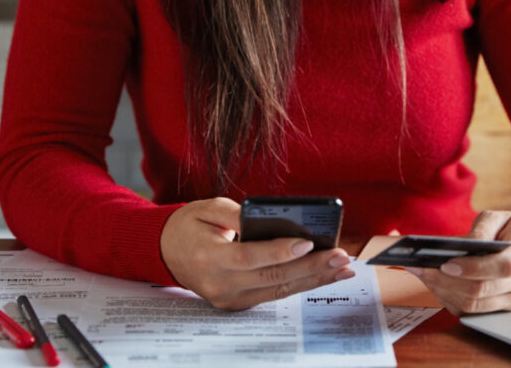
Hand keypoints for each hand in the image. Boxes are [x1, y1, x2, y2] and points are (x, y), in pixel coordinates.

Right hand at [159, 197, 353, 309]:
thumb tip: (269, 218)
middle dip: (311, 267)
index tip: (308, 240)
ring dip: (314, 280)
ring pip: (278, 291)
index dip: (279, 251)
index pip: (248, 257)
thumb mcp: (208, 207)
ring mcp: (229, 299)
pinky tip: (324, 274)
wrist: (167, 251)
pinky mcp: (239, 304)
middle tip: (340, 256)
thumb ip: (236, 212)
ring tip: (342, 268)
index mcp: (209, 257)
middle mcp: (219, 284)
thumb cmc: (192, 225)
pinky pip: (274, 294)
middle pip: (271, 278)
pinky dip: (301, 284)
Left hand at [406, 210, 510, 314]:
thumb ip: (482, 228)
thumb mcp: (497, 217)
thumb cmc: (510, 229)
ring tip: (423, 275)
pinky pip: (472, 312)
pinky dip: (450, 300)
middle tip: (421, 269)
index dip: (472, 268)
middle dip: (446, 281)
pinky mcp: (503, 310)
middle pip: (481, 290)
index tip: (445, 264)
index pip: (502, 267)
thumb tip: (464, 246)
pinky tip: (436, 285)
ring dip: (443, 292)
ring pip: (474, 305)